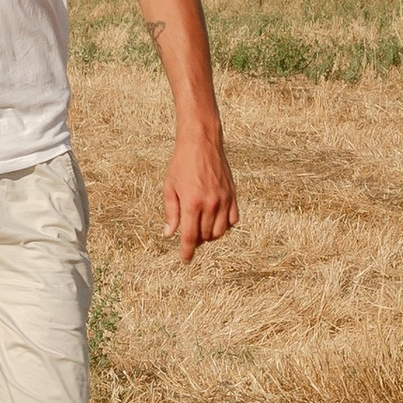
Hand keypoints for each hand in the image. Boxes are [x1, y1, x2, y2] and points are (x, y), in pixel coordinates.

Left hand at [162, 135, 237, 265]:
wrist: (201, 143)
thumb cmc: (181, 164)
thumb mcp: (169, 188)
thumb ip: (170, 213)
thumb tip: (169, 234)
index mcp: (192, 204)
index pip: (190, 237)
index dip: (187, 251)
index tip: (185, 259)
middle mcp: (210, 204)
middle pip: (206, 236)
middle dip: (197, 240)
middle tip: (190, 234)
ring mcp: (224, 200)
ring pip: (220, 232)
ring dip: (210, 235)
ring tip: (201, 227)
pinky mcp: (233, 195)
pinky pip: (233, 220)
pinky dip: (224, 225)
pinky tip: (215, 220)